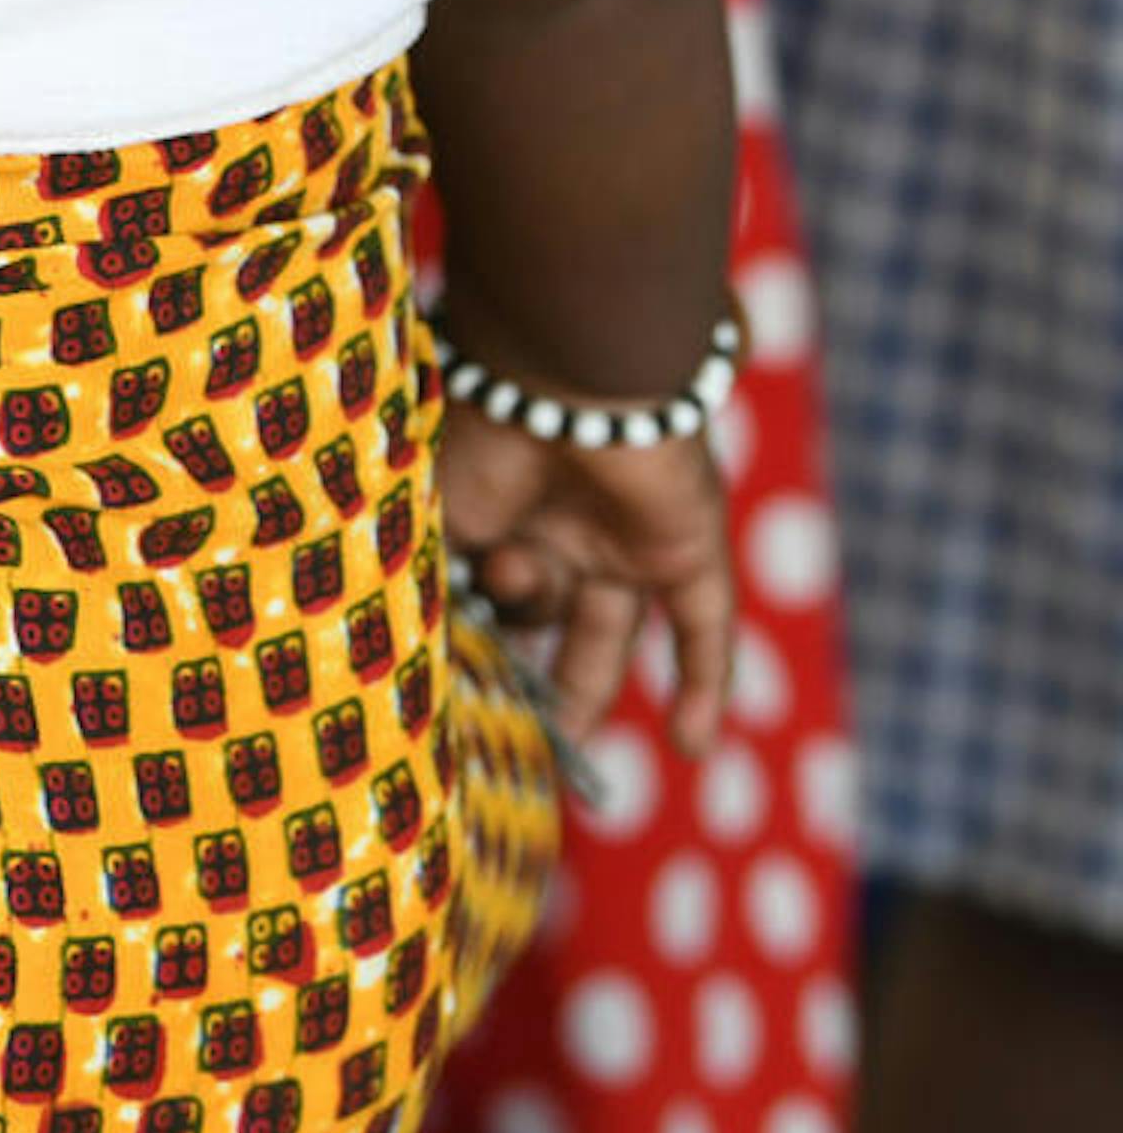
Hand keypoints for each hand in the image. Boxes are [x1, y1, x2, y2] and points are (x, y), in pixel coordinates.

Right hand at [442, 404, 736, 747]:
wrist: (571, 383)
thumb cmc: (488, 439)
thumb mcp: (445, 521)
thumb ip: (447, 582)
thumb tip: (428, 654)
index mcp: (505, 506)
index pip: (493, 585)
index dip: (474, 631)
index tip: (446, 680)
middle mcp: (567, 523)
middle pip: (554, 615)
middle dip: (532, 666)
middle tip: (515, 727)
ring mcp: (629, 540)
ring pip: (612, 629)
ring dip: (588, 686)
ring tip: (569, 745)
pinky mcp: (687, 552)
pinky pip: (704, 632)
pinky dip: (703, 687)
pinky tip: (691, 749)